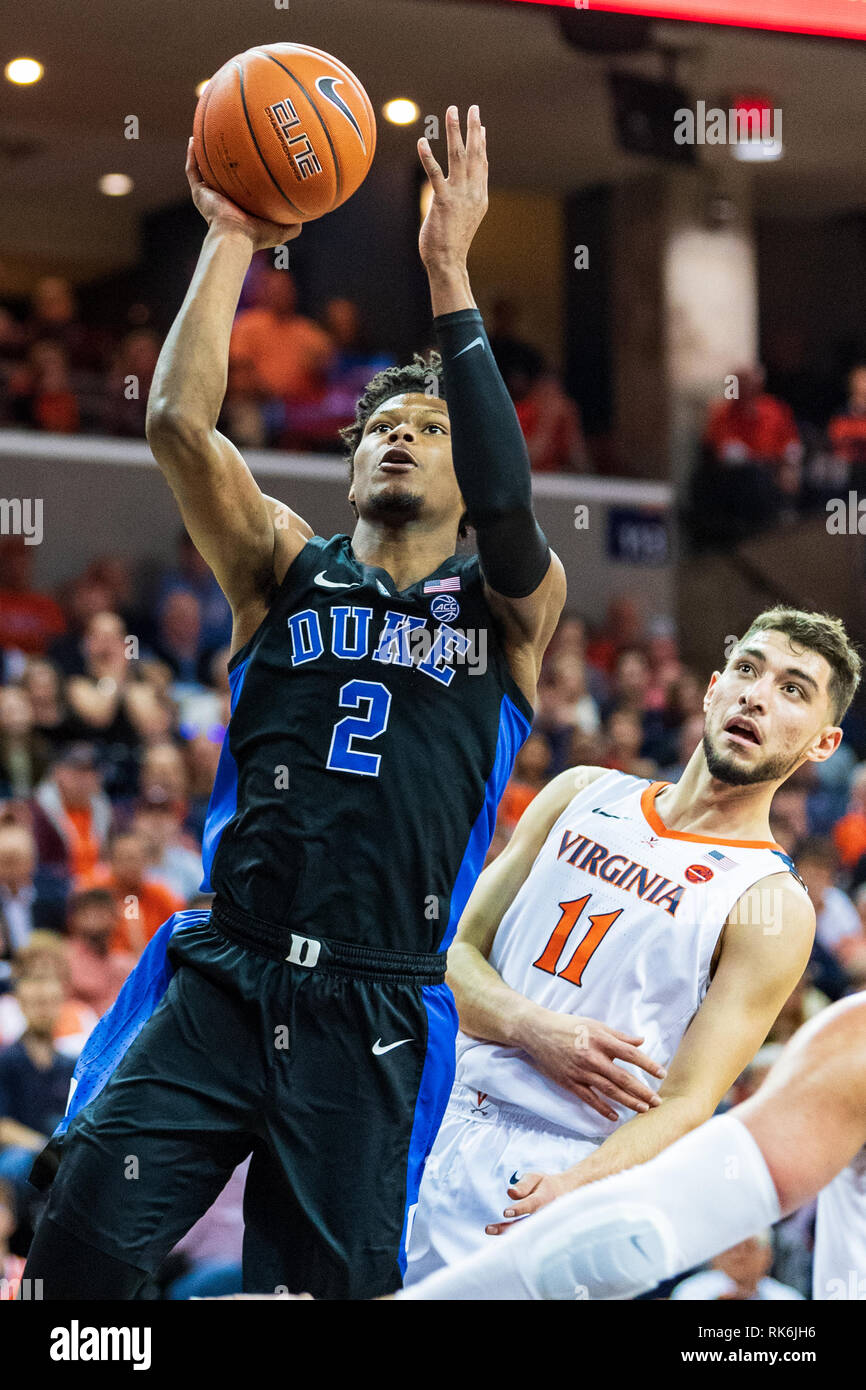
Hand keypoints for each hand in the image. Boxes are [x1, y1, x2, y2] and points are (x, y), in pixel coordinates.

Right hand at [186, 139, 302, 251]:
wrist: (235, 239)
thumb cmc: (257, 236)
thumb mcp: (282, 229)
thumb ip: (294, 223)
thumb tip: (311, 214)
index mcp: (240, 205)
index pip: (242, 183)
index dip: (246, 169)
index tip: (251, 152)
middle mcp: (223, 198)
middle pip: (223, 171)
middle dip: (225, 155)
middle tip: (230, 135)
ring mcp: (210, 194)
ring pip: (204, 167)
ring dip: (204, 150)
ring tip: (206, 129)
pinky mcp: (199, 193)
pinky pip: (192, 170)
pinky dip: (192, 155)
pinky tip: (193, 138)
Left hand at [417, 106, 487, 271]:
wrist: (449, 261)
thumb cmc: (453, 242)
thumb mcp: (465, 217)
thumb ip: (467, 198)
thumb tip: (463, 185)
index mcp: (479, 196)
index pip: (482, 163)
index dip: (481, 142)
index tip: (480, 124)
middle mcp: (473, 192)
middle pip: (474, 154)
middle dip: (473, 128)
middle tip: (472, 107)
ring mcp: (459, 196)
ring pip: (458, 157)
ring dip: (454, 132)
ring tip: (451, 111)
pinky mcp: (443, 202)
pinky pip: (435, 174)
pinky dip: (428, 157)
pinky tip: (422, 141)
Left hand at [485, 1170, 568, 1235]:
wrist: (567, 1194)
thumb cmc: (546, 1185)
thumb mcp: (536, 1178)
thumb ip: (523, 1185)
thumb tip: (510, 1193)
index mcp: (546, 1197)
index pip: (532, 1204)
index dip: (520, 1208)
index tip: (505, 1212)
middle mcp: (547, 1214)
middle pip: (527, 1223)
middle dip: (508, 1228)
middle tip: (488, 1229)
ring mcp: (546, 1226)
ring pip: (527, 1233)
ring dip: (508, 1235)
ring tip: (489, 1231)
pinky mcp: (543, 1233)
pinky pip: (529, 1238)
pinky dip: (516, 1242)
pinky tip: (501, 1243)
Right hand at [518, 1009, 665, 1121]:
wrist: (537, 1032)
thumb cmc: (568, 1026)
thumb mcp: (595, 1025)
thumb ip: (618, 1036)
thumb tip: (641, 1041)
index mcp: (601, 1040)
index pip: (631, 1054)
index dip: (648, 1065)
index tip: (662, 1074)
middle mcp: (593, 1057)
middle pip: (623, 1077)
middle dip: (642, 1091)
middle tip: (657, 1101)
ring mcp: (581, 1072)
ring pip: (610, 1090)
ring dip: (629, 1101)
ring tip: (644, 1109)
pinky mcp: (570, 1082)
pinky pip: (590, 1098)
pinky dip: (603, 1108)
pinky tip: (615, 1116)